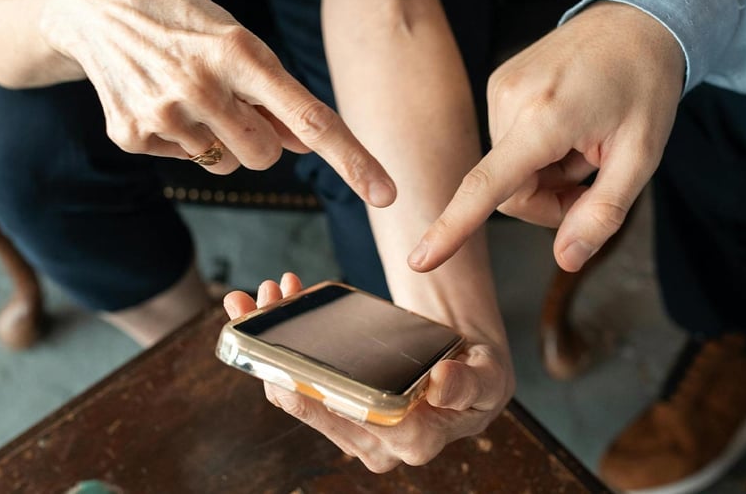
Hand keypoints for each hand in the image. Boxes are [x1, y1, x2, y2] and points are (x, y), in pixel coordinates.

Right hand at [33, 0, 394, 205]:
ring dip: (222, 140)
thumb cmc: (182, 17)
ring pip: (228, 164)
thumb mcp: (235, 37)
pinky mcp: (130, 135)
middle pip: (267, 157)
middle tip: (234, 103)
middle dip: (262, 140)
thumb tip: (307, 142)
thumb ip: (272, 93)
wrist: (92, 0)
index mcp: (240, 53)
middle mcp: (202, 86)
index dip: (353, 160)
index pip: (310, 118)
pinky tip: (158, 99)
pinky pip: (185, 161)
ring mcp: (163, 114)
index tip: (387, 193)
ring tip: (191, 94)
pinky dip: (181, 138)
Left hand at [223, 274, 514, 471]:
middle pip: (314, 406)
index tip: (298, 356)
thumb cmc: (479, 375)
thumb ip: (470, 384)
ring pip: (295, 394)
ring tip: (257, 299)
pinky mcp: (336, 414)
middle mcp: (377, 445)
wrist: (466, 372)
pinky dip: (276, 347)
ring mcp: (352, 432)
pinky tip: (268, 309)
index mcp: (416, 440)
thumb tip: (441, 382)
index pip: (360, 422)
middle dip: (278, 356)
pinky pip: (296, 385)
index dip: (324, 391)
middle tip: (265, 304)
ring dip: (269, 346)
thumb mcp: (488, 377)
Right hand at [408, 2, 684, 272]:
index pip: (487, 185)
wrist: (636, 21)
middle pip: (510, 191)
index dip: (453, 228)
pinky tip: (569, 129)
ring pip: (507, 171)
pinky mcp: (498, 82)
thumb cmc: (644, 86)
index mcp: (546, 117)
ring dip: (546, 175)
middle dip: (549, 202)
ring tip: (585, 145)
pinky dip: (537, 152)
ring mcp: (499, 86)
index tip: (419, 260)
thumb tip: (566, 261)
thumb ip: (602, 213)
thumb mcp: (641, 157)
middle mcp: (510, 98)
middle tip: (594, 183)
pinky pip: (507, 144)